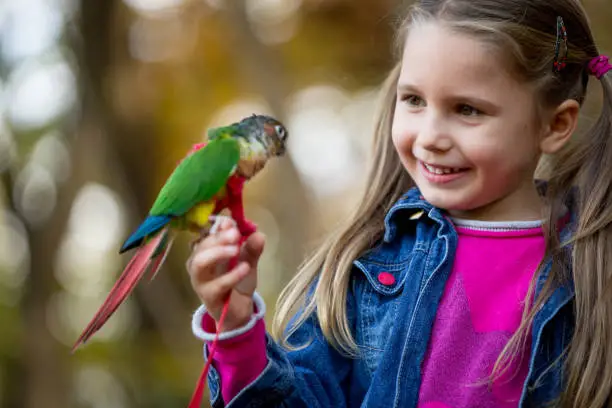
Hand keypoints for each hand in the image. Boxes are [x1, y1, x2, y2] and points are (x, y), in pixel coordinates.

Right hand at [187, 216, 264, 331]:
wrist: (238, 312)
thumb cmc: (238, 283)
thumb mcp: (248, 262)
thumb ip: (251, 248)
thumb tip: (258, 233)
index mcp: (206, 251)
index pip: (207, 233)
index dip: (219, 225)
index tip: (233, 222)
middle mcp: (198, 263)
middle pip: (201, 245)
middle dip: (219, 237)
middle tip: (236, 234)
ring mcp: (200, 280)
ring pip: (200, 262)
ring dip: (217, 252)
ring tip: (236, 249)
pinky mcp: (208, 296)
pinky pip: (217, 284)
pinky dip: (231, 275)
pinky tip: (245, 268)